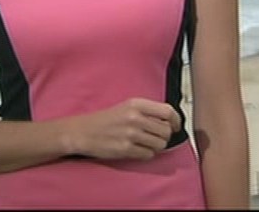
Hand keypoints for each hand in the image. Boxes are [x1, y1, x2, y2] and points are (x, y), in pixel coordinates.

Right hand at [65, 98, 181, 160]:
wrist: (83, 131)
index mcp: (136, 104)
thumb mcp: (127, 106)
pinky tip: (136, 149)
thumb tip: (170, 122)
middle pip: (166, 130)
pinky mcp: (126, 149)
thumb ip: (147, 111)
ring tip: (144, 143)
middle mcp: (135, 117)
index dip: (176, 121)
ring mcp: (131, 134)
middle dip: (164, 136)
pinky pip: (148, 154)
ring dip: (155, 146)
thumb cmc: (106, 119)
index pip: (168, 111)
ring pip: (160, 144)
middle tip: (154, 136)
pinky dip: (145, 154)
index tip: (175, 126)